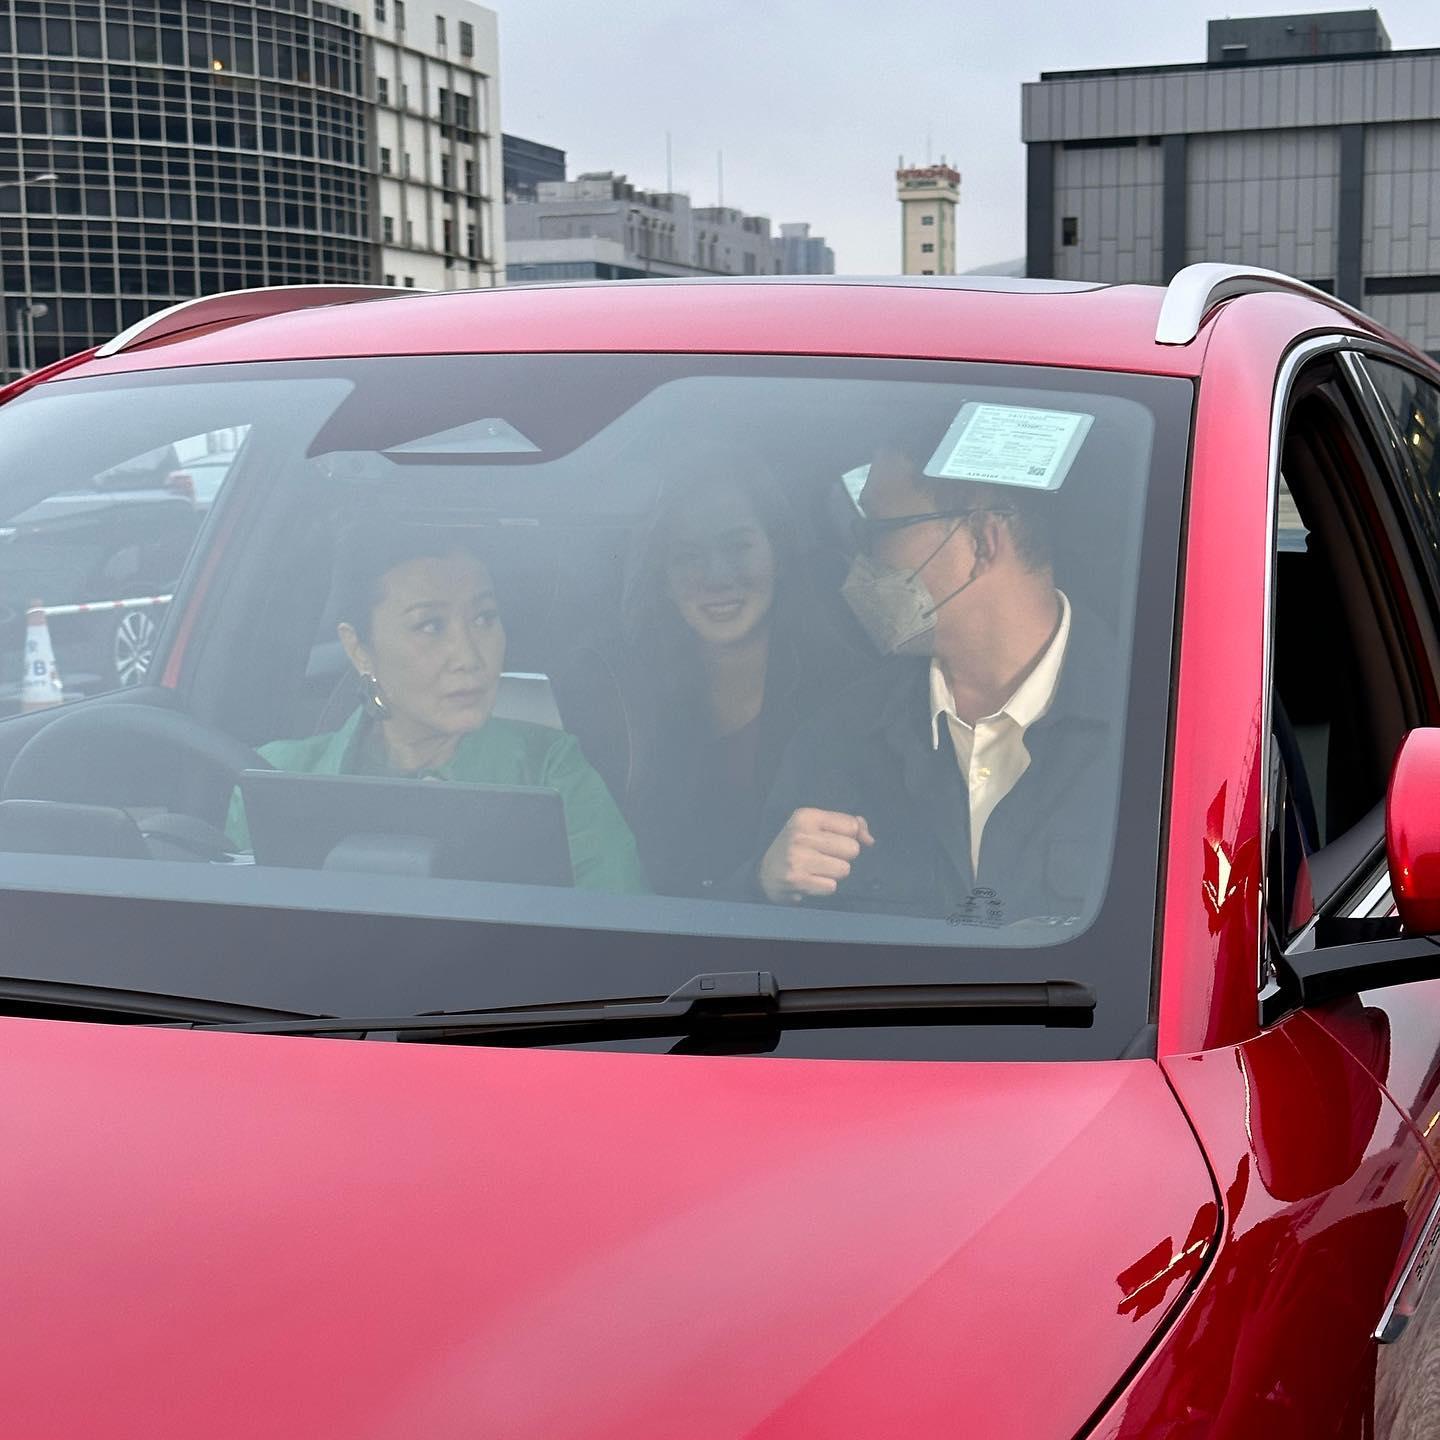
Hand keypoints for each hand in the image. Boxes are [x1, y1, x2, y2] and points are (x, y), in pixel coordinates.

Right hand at [758, 808, 874, 902]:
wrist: (765, 873)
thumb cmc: (798, 847)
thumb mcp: (817, 827)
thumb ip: (848, 826)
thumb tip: (870, 840)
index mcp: (807, 816)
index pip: (852, 826)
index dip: (851, 837)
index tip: (835, 841)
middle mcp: (801, 834)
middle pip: (852, 849)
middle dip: (843, 857)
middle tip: (824, 858)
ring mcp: (798, 858)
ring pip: (844, 870)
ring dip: (834, 874)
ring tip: (817, 870)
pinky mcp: (797, 880)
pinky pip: (831, 887)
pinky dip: (824, 887)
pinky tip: (810, 881)